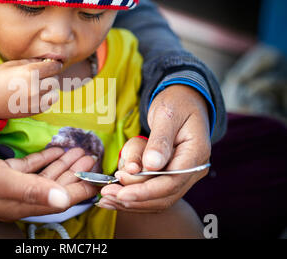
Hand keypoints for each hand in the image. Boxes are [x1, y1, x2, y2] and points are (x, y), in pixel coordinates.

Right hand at [0, 59, 62, 119]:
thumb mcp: (9, 65)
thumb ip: (29, 62)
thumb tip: (44, 61)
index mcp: (29, 73)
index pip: (53, 67)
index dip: (54, 64)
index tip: (53, 64)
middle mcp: (35, 88)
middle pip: (55, 79)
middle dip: (51, 75)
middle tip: (43, 74)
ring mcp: (35, 101)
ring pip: (54, 92)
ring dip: (49, 88)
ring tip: (40, 85)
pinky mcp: (34, 111)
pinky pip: (49, 103)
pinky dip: (46, 98)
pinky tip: (37, 95)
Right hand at [0, 146, 97, 220]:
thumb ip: (31, 190)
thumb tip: (63, 200)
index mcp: (20, 203)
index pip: (60, 199)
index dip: (82, 189)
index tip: (100, 178)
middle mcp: (18, 198)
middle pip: (56, 186)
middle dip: (76, 172)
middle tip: (93, 155)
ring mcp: (10, 185)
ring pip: (45, 175)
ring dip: (63, 163)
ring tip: (80, 149)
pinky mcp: (1, 174)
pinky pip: (29, 168)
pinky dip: (43, 159)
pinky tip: (55, 149)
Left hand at [98, 85, 210, 211]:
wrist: (184, 100)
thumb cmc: (176, 103)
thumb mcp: (166, 114)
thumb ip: (160, 140)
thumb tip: (152, 165)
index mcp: (196, 153)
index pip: (171, 182)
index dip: (145, 190)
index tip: (121, 191)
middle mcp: (193, 170)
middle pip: (164, 195)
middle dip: (134, 197)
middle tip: (106, 194)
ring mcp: (183, 175)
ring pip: (158, 199)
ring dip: (131, 201)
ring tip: (106, 199)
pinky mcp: (171, 177)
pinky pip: (153, 192)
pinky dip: (134, 195)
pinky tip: (114, 196)